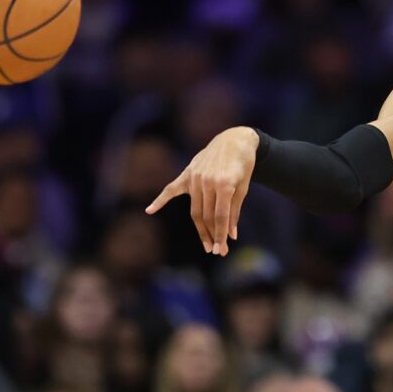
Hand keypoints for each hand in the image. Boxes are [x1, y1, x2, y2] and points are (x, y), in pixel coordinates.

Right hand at [146, 126, 258, 255]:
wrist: (234, 140)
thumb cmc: (243, 165)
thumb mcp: (243, 187)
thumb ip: (234, 211)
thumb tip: (231, 236)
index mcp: (224, 184)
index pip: (220, 216)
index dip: (221, 235)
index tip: (221, 250)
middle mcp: (207, 180)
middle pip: (206, 215)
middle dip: (212, 235)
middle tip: (216, 251)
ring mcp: (195, 176)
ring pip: (195, 209)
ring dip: (201, 229)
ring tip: (206, 244)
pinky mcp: (188, 173)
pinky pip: (171, 188)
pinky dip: (160, 199)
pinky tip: (149, 210)